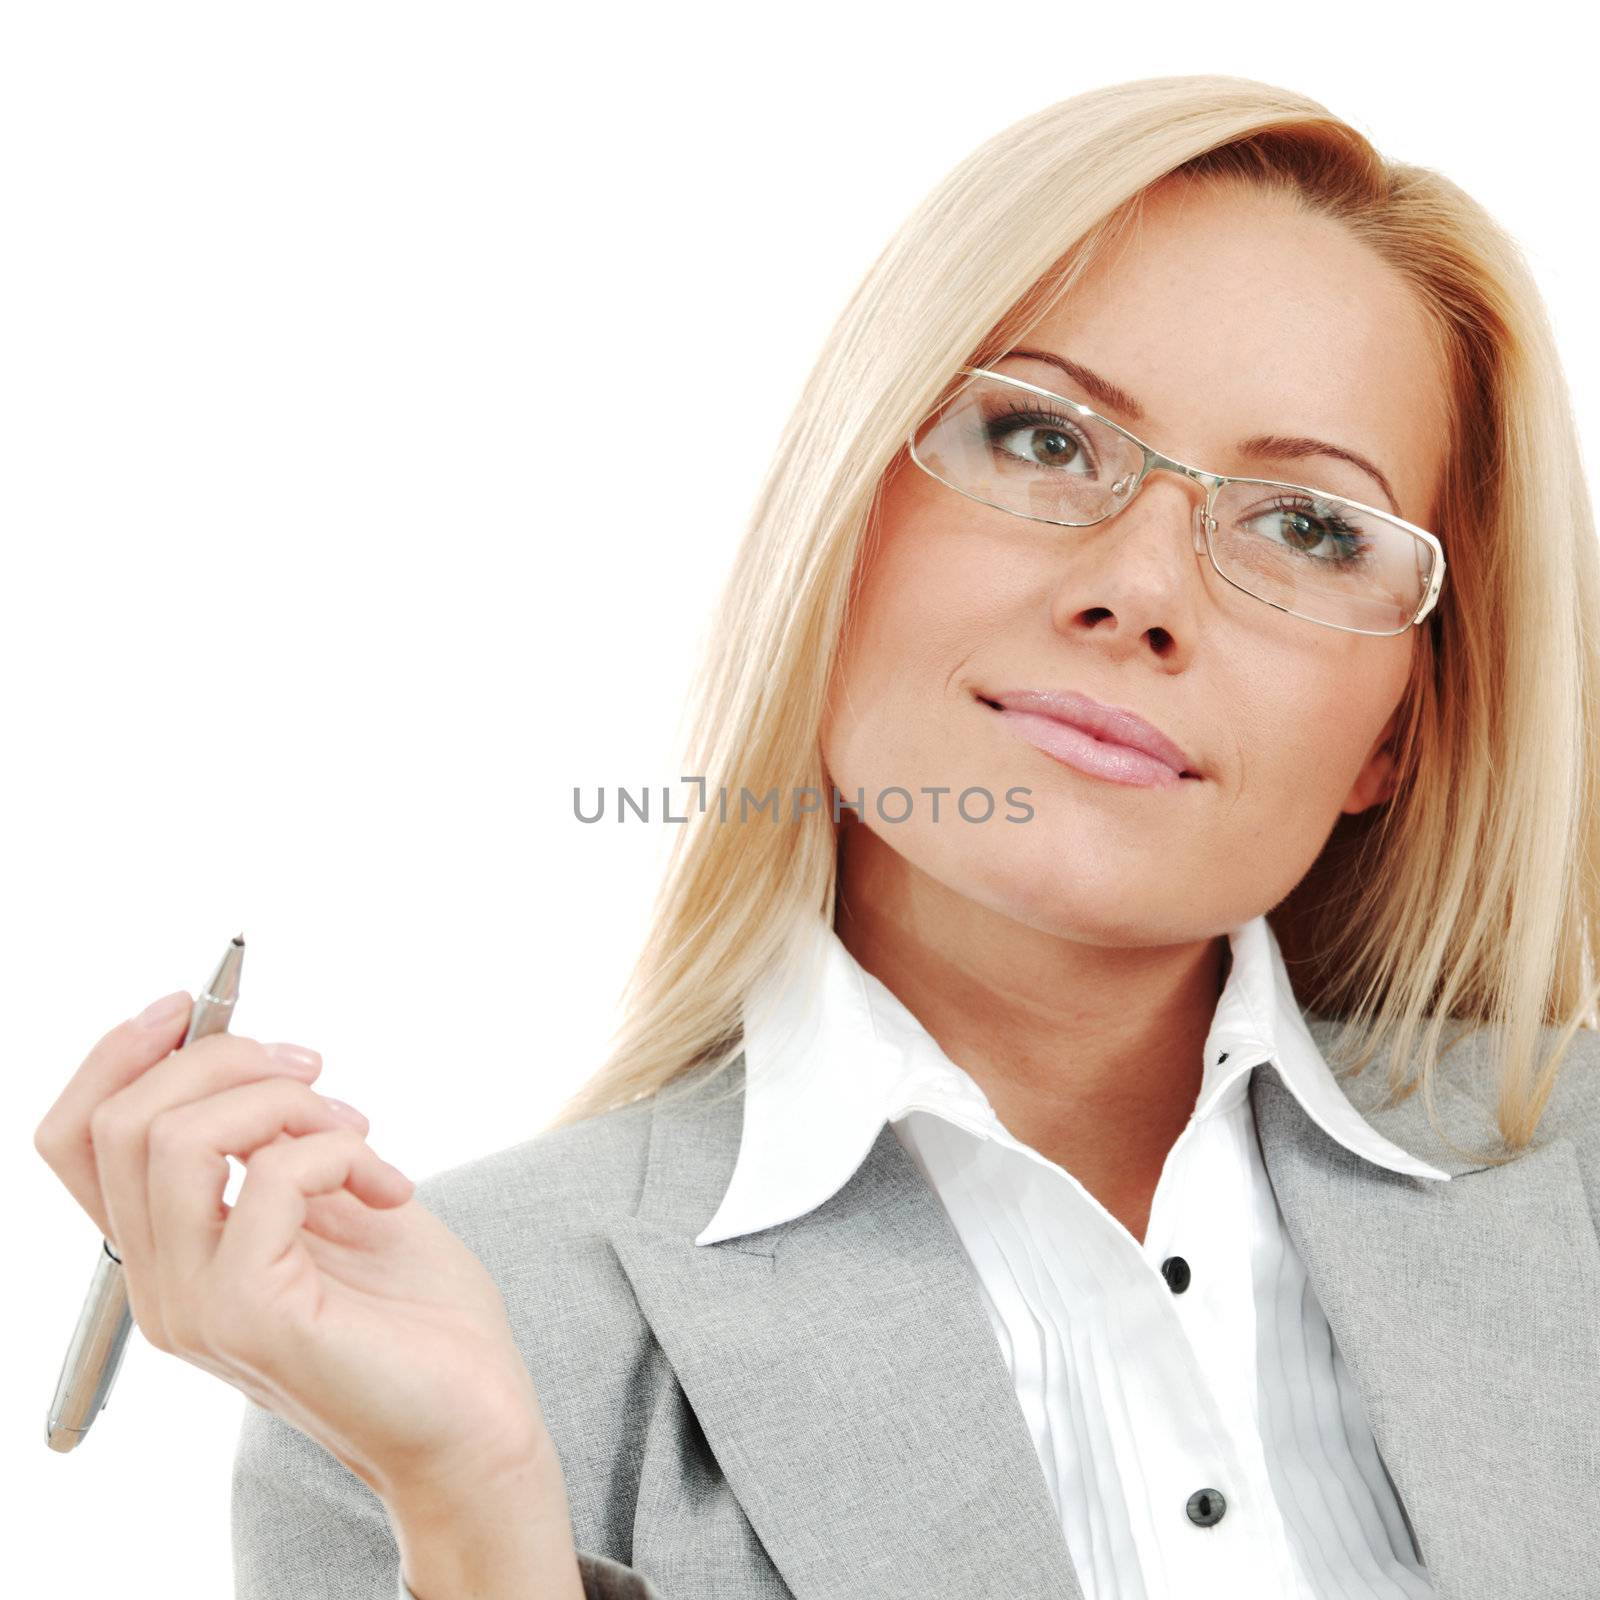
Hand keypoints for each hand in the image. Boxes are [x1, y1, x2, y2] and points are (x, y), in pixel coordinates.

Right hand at [34, 994, 557, 1505]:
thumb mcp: (333, 1199)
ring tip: (358, 1129)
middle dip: (226, 1057)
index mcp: (169, 1253)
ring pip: (175, 1140)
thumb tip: (249, 1057)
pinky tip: (390, 1185)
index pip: (77, 1139)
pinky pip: (270, 1179)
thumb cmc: (414, 1311)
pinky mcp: (252, 1315)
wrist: (473, 1413)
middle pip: (122, 1120)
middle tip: (318, 1072)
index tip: (196, 1003)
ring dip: (283, 1102)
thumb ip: (274, 1143)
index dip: (119, 1053)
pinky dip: (339, 1150)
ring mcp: (197, 1306)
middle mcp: (161, 1284)